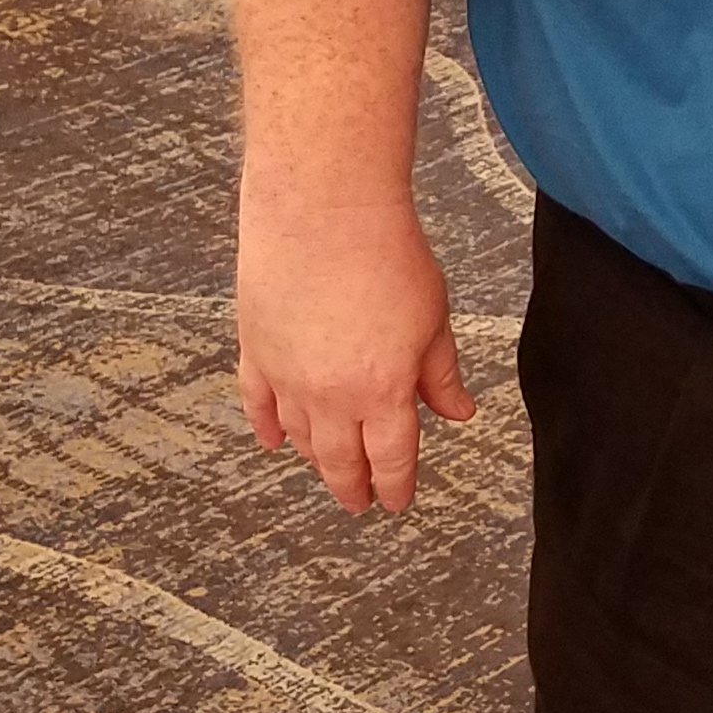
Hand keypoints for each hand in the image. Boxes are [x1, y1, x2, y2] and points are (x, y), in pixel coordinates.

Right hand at [237, 179, 474, 515]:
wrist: (323, 210)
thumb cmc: (386, 255)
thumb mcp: (433, 320)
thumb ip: (441, 374)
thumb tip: (458, 412)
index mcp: (383, 393)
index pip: (391, 459)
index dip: (396, 485)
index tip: (397, 500)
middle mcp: (330, 396)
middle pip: (340, 461)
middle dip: (353, 486)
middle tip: (360, 502)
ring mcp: (286, 376)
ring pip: (299, 437)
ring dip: (316, 458)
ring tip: (329, 468)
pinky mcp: (254, 350)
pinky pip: (257, 404)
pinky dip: (267, 427)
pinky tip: (274, 441)